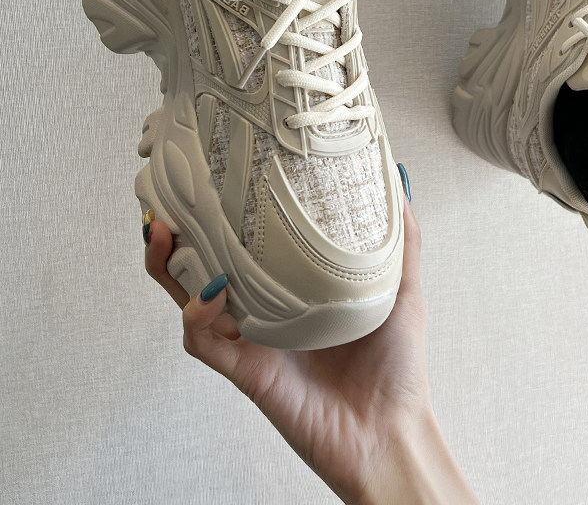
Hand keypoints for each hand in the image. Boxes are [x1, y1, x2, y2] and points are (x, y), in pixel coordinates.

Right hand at [144, 197, 472, 503]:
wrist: (390, 431)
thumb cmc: (395, 367)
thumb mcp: (402, 290)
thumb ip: (401, 244)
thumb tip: (400, 189)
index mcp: (294, 289)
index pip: (248, 245)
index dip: (226, 215)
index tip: (217, 179)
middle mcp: (265, 310)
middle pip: (204, 267)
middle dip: (179, 235)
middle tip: (171, 203)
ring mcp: (251, 339)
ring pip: (189, 299)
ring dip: (168, 268)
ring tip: (165, 236)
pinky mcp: (246, 370)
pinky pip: (204, 342)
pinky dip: (198, 316)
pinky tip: (211, 294)